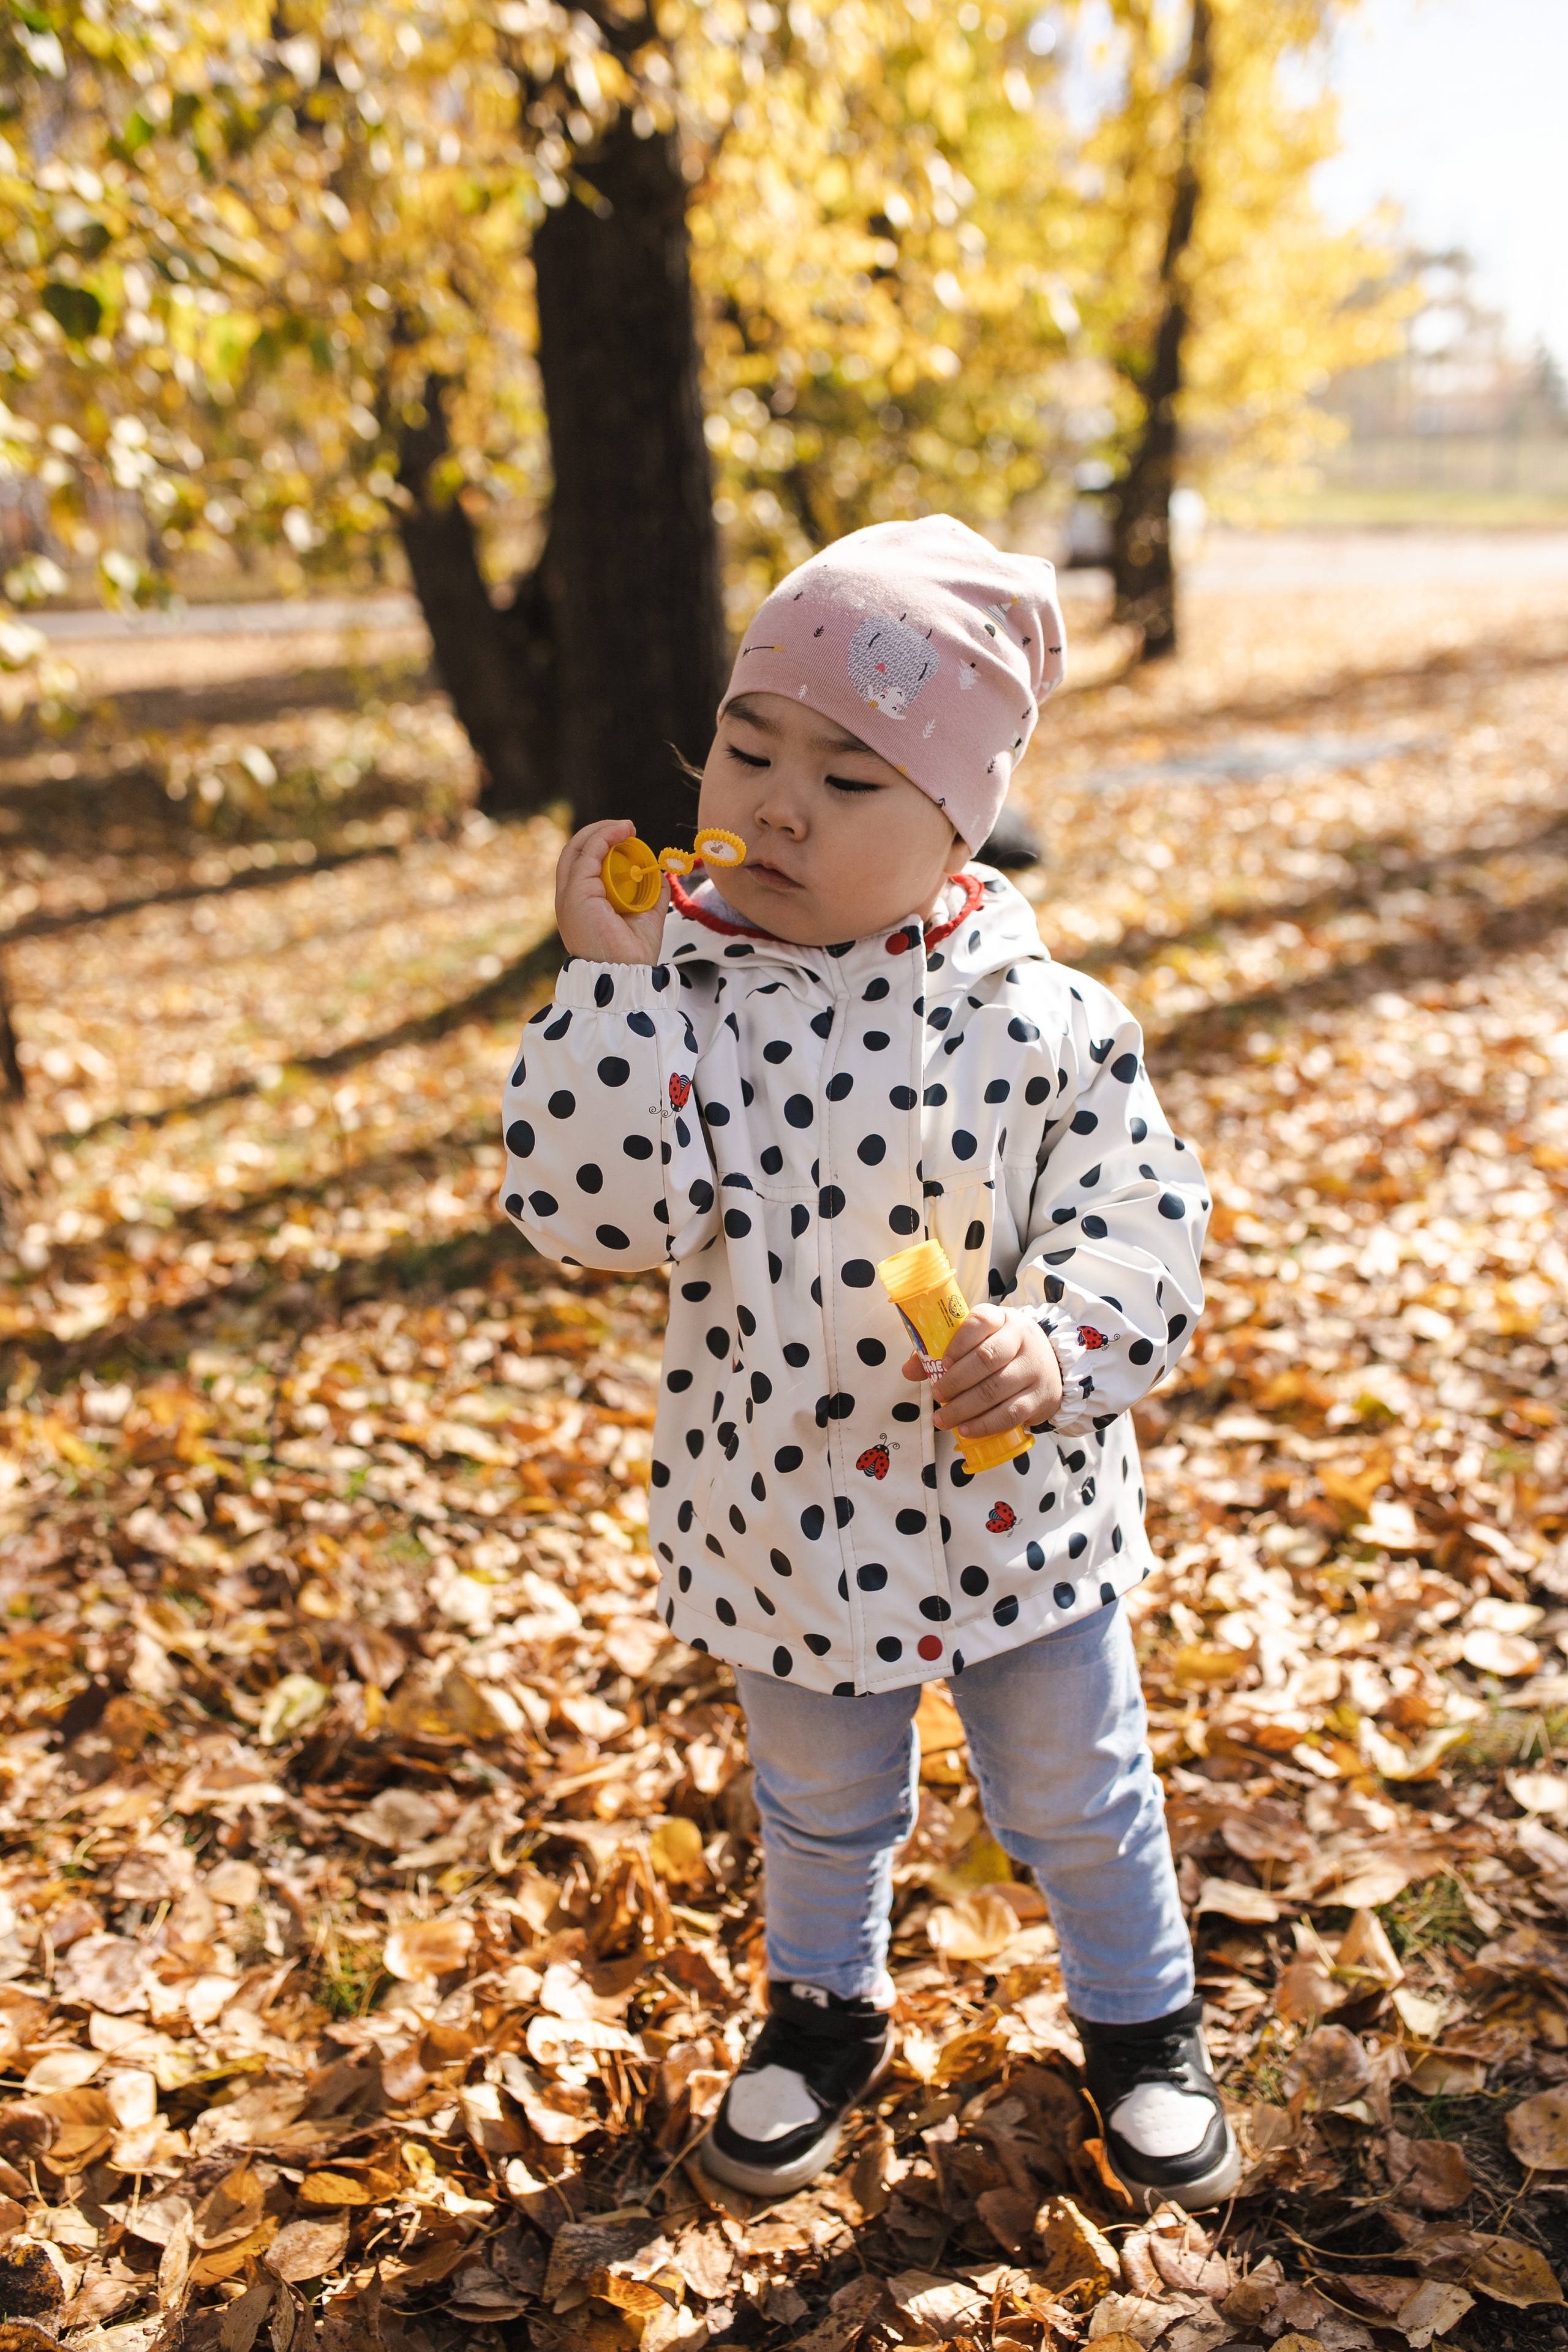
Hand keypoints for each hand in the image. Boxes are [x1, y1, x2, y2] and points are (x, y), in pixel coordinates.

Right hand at [555, 819, 668, 965]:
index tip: (628, 838)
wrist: (628, 974)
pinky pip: (588, 853)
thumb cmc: (633, 954)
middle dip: (599, 833)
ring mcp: (569, 895)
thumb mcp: (646, 916)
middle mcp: (570, 899)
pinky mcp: (576, 893)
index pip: (583, 865)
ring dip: (602, 831)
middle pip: (575, 852)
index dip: (601, 846)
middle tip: (626, 828)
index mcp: (581, 905)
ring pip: (578, 848)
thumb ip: (652, 895)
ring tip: (627, 827)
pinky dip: (604, 836)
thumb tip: (661, 874)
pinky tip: (623, 831)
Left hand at [903, 1304, 1064, 1437]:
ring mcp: (1033, 1368)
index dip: (958, 1342)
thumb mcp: (977, 1341)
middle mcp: (1022, 1339)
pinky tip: (966, 1429)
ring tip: (943, 1419)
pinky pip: (1010, 1413)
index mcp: (1002, 1319)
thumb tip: (908, 1370)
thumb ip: (941, 1351)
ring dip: (964, 1408)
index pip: (980, 1322)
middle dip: (956, 1380)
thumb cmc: (1002, 1351)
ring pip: (995, 1389)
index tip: (942, 1362)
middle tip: (937, 1395)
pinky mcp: (1039, 1397)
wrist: (1050, 1365)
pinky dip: (985, 1424)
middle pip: (986, 1358)